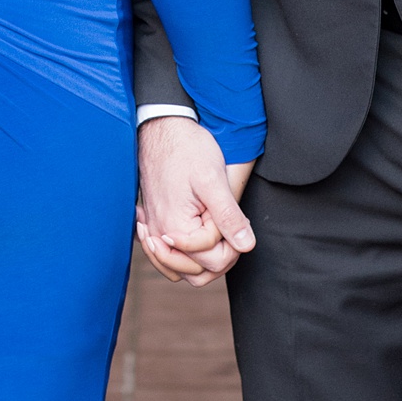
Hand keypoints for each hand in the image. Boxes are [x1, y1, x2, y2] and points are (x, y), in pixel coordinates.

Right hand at [136, 117, 255, 287]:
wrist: (162, 128)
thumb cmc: (187, 149)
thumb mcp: (212, 180)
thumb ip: (228, 216)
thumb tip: (246, 246)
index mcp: (175, 229)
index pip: (215, 262)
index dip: (233, 242)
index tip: (232, 213)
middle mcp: (160, 236)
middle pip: (199, 272)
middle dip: (221, 254)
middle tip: (229, 223)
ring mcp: (155, 231)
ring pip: (185, 268)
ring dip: (205, 258)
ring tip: (217, 229)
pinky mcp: (155, 223)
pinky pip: (171, 256)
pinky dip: (186, 253)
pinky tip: (199, 231)